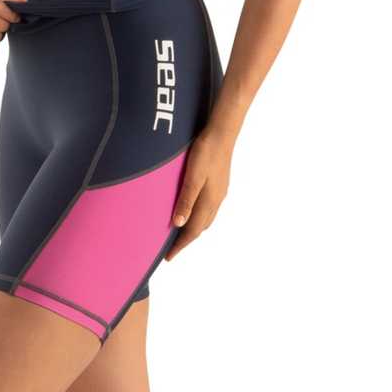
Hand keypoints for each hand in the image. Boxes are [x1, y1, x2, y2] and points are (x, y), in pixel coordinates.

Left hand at [163, 126, 232, 260]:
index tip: (168, 257)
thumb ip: (186, 200)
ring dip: (193, 228)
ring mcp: (219, 193)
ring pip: (205, 218)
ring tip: (179, 233)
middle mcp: (216, 200)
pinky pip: (208, 208)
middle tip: (171, 248)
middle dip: (186, 240)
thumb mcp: (192, 176)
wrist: (222, 133)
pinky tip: (192, 210)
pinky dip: (198, 216)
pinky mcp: (219, 184)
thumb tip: (178, 224)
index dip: (180, 245)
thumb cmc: (205, 152)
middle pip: (200, 227)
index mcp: (209, 201)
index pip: (192, 230)